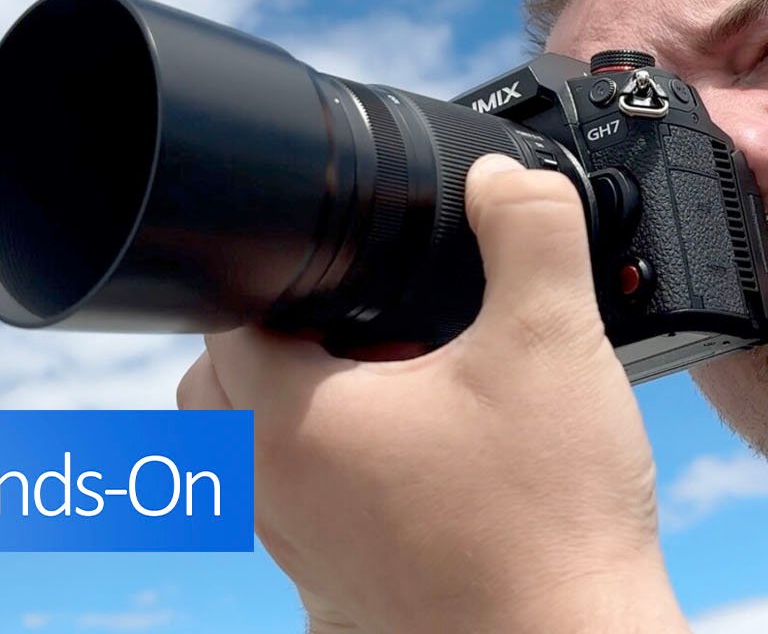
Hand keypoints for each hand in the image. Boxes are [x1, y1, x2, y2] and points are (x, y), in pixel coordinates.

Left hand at [177, 154, 688, 631]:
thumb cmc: (550, 522)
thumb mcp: (553, 342)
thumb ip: (531, 229)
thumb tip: (504, 175)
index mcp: (288, 423)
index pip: (219, 319)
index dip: (270, 271)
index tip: (332, 263)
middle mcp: (270, 493)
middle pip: (214, 387)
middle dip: (270, 338)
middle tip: (358, 320)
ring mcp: (296, 552)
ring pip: (248, 455)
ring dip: (294, 408)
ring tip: (388, 385)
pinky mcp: (334, 592)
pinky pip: (296, 511)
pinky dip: (329, 473)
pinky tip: (417, 462)